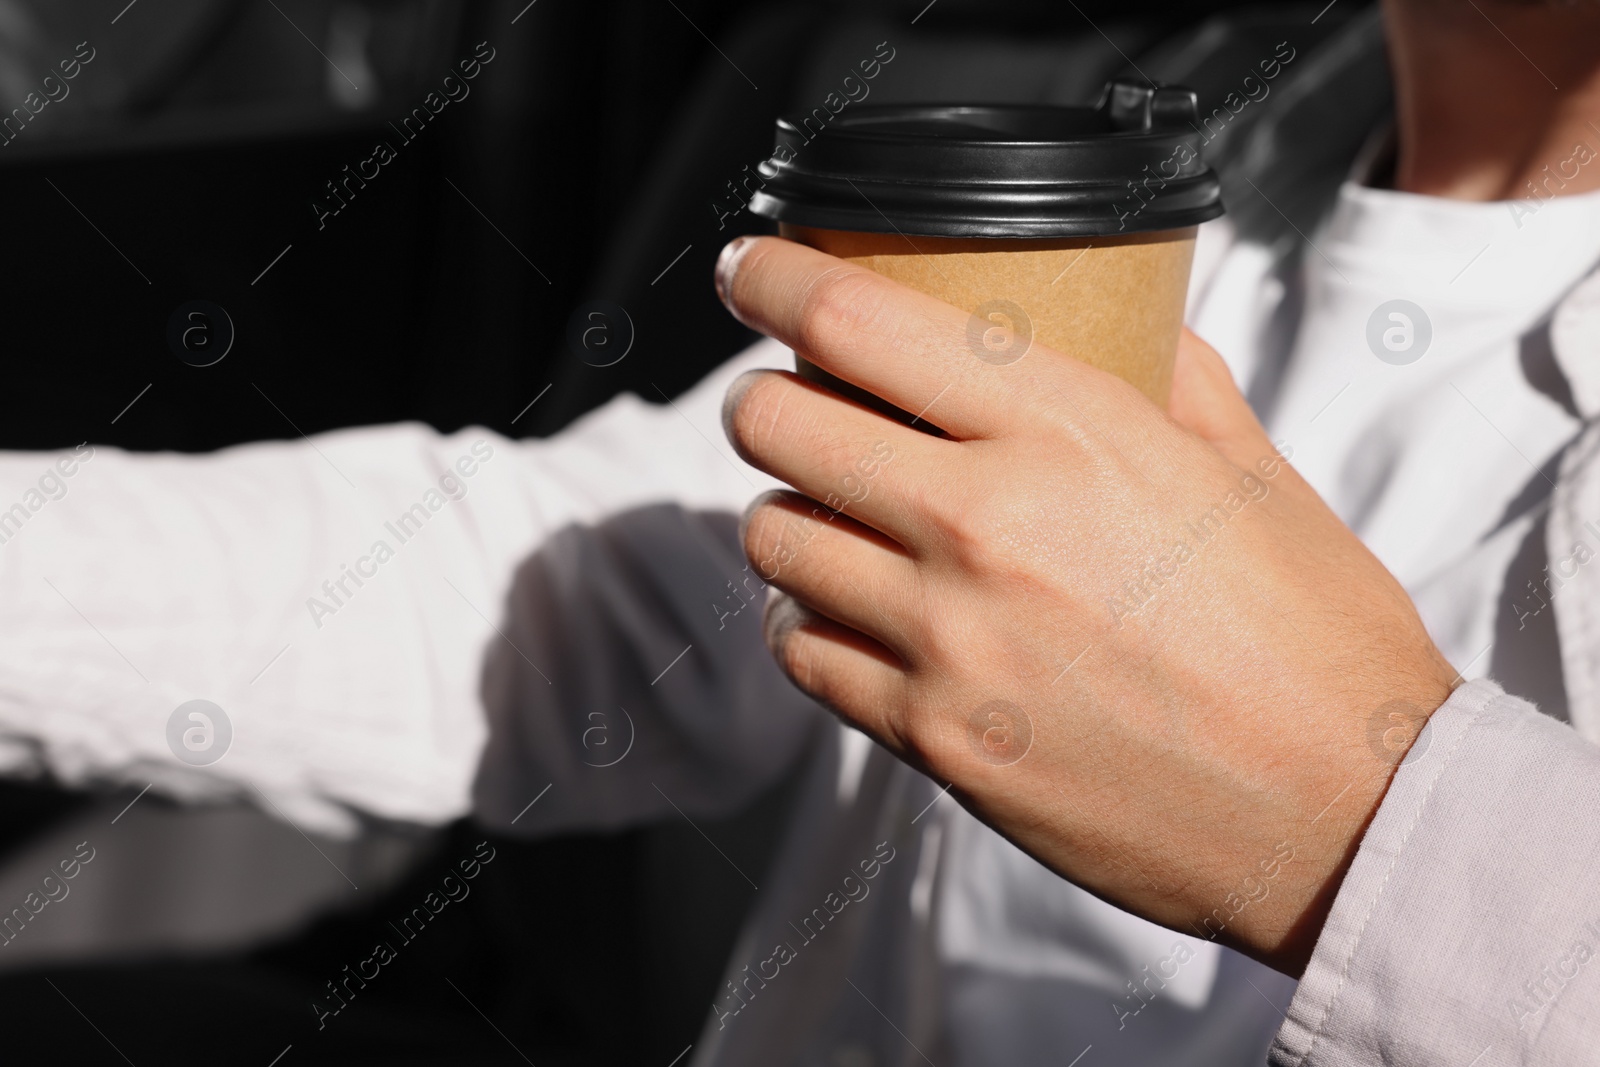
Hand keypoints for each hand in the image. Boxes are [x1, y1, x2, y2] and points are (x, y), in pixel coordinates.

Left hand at [714, 235, 1458, 974]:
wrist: (1345, 812)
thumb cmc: (1313, 638)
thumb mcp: (1252, 470)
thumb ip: (1169, 379)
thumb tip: (1125, 325)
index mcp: (1071, 433)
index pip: (858, 320)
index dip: (775, 280)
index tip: (753, 272)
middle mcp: (989, 525)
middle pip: (780, 425)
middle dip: (765, 399)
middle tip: (788, 401)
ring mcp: (950, 640)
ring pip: (775, 539)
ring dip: (787, 511)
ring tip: (829, 514)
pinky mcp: (936, 739)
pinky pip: (804, 652)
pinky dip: (808, 620)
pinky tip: (850, 611)